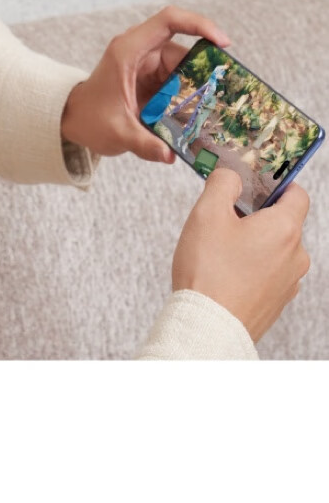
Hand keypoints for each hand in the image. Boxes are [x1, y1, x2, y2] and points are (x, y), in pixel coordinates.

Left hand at [60, 5, 231, 164]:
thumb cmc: (89, 119)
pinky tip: (198, 114)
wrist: (75, 120)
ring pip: (185, 69)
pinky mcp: (153, 77)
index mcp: (128, 51)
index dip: (199, 24)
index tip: (222, 42)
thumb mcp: (117, 133)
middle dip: (204, 73)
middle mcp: (140, 51)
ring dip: (198, 88)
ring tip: (210, 111)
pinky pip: (179, 80)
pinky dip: (190, 95)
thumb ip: (144, 144)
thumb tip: (170, 156)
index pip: (168, 21)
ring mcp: (147, 63)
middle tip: (222, 96)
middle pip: (184, 52)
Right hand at [172, 168, 310, 341]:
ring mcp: (289, 282)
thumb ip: (222, 183)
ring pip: (275, 250)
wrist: (207, 327)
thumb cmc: (209, 272)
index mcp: (285, 228)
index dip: (275, 185)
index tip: (253, 186)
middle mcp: (296, 256)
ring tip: (221, 252)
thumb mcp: (207, 213)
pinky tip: (226, 273)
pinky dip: (252, 268)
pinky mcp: (277, 302)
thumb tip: (231, 175)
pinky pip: (269, 274)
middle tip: (225, 220)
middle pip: (283, 223)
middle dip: (256, 217)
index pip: (297, 194)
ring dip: (254, 244)